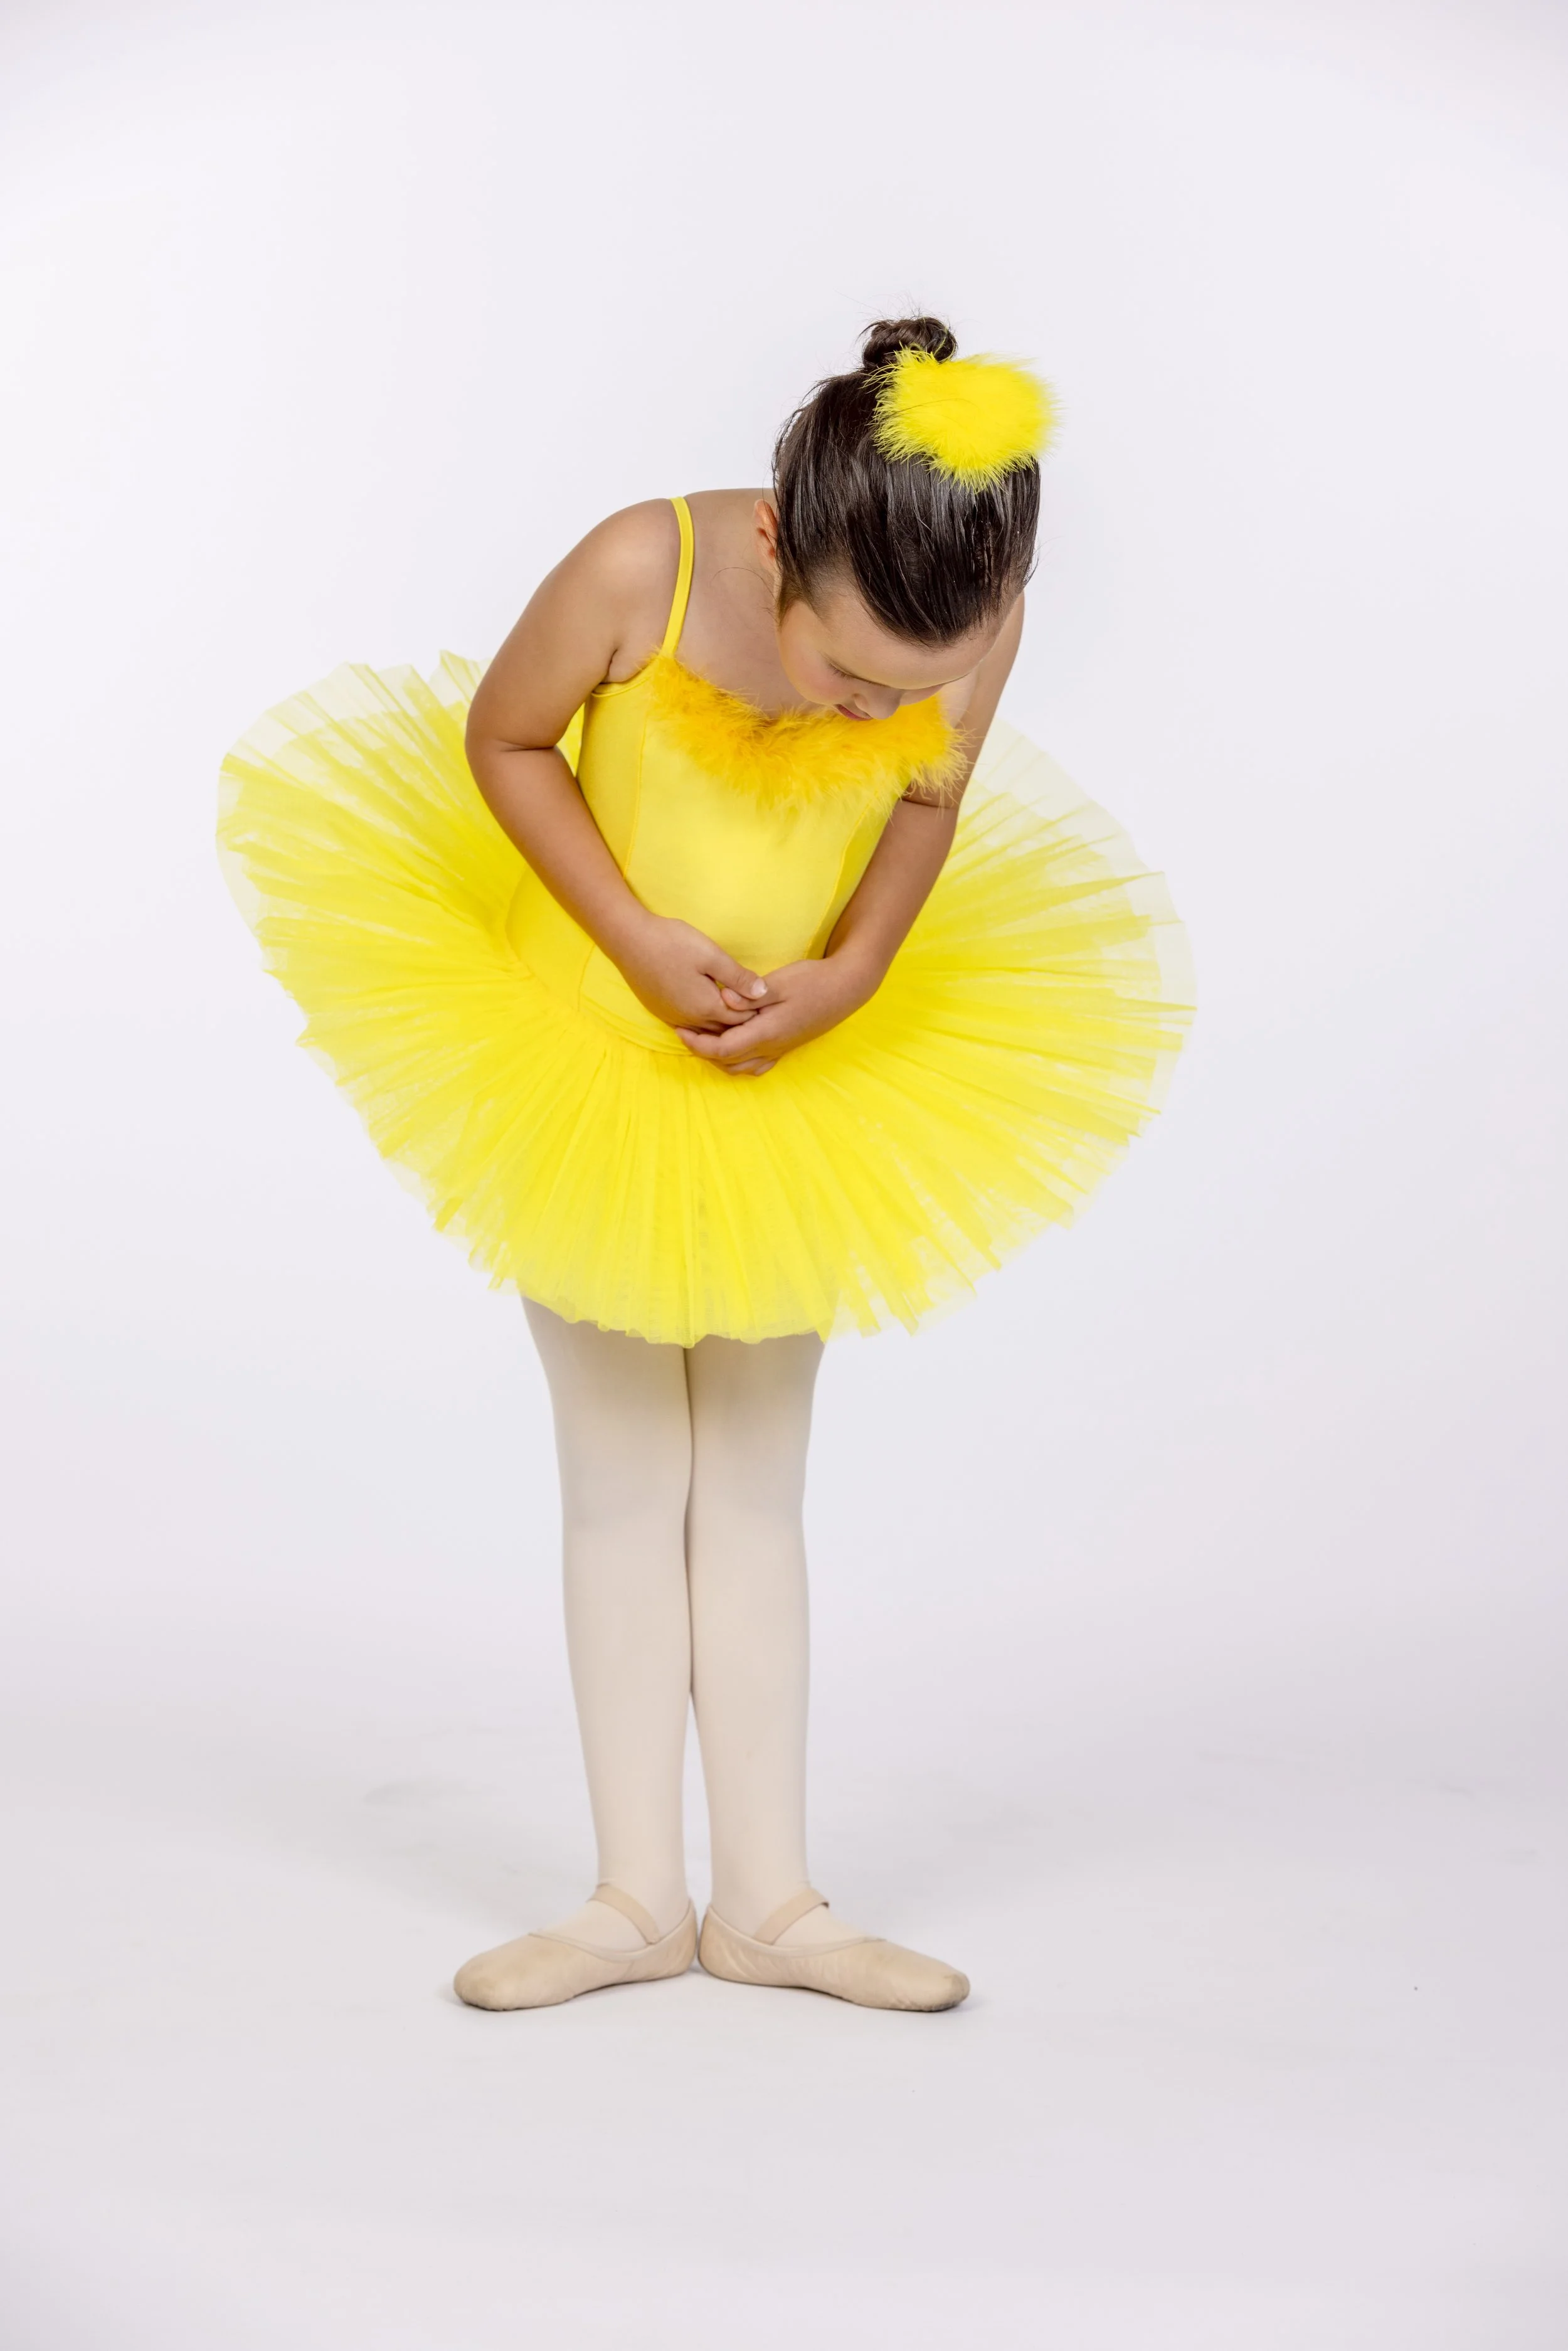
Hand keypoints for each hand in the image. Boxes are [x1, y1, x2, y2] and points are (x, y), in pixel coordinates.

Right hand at [614, 912, 771, 1031]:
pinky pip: (689, 1026)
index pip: (741, 1020)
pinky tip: (709, 1009)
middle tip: (759, 1009)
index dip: (757, 1012)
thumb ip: (738, 977)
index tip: (770, 1002)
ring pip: (706, 1031)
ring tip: (737, 1010)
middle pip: (725, 1030)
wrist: (628, 940)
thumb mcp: (711, 955)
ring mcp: (673, 1017)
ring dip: (721, 1024)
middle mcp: (690, 1019)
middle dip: (742, 1023)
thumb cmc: (671, 942)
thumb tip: (764, 993)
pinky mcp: (661, 1011)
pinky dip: (703, 1023)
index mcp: (706, 1007)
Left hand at [674, 951, 878, 1075]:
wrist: (846, 988)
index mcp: (767, 1033)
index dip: (697, 1044)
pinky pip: (757, 1063)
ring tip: (704, 1038)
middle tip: (685, 1032)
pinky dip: (739, 1059)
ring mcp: (780, 1049)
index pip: (722, 1049)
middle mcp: (772, 1047)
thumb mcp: (780, 982)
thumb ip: (749, 995)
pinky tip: (733, 1044)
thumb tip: (723, 1001)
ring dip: (720, 1058)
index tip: (680, 1029)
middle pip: (728, 1062)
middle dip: (703, 1051)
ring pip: (742, 1067)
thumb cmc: (813, 981)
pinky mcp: (786, 1045)